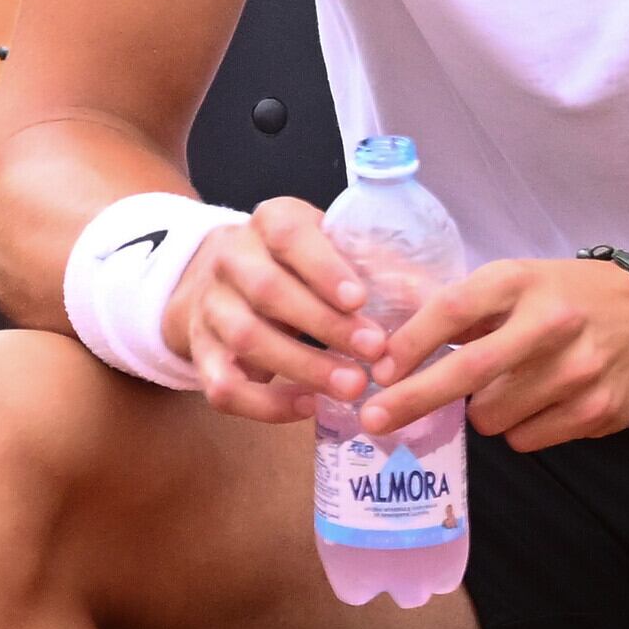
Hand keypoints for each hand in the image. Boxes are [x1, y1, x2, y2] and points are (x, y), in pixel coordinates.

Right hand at [165, 198, 386, 425]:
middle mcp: (231, 259)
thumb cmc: (300, 264)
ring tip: (352, 387)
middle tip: (374, 352)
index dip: (324, 268)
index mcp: (270, 221)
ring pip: (247, 338)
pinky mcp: (201, 353)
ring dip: (303, 367)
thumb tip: (427, 297)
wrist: (223, 279)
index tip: (361, 299)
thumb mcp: (331, 246)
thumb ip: (372, 265)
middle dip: (325, 326)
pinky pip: (224, 386)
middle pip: (268, 291)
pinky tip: (308, 406)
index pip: (290, 236)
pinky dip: (265, 404)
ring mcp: (210, 307)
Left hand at [361, 253, 628, 449]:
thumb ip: (460, 312)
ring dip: (484, 412)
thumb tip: (391, 353)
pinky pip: (526, 440)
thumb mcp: (515, 283)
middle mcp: (552, 324)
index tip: (378, 373)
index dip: (411, 345)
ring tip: (510, 389)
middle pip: (469, 373)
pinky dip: (520, 429)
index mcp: (522, 283)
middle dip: (413, 400)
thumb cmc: (565, 298)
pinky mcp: (598, 410)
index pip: (454, 310)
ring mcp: (580, 371)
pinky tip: (542, 403)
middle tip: (375, 422)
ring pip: (493, 418)